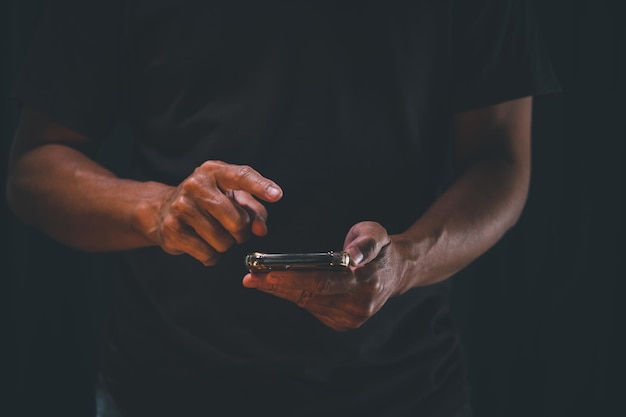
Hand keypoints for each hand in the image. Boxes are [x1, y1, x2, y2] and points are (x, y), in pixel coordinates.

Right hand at [136, 161, 282, 265]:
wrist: (162, 209)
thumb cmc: (207, 202)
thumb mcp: (233, 198)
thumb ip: (254, 211)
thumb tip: (261, 229)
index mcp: (215, 171)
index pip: (241, 176)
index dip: (260, 186)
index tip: (277, 195)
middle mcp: (196, 185)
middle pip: (236, 220)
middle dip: (241, 232)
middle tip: (234, 229)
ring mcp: (181, 206)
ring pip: (223, 241)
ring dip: (225, 244)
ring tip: (214, 233)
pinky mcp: (172, 229)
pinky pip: (208, 254)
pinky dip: (211, 256)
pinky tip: (202, 244)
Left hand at [243, 222, 407, 330]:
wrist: (396, 272)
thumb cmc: (381, 249)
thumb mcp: (377, 235)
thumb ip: (365, 245)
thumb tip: (351, 258)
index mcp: (366, 282)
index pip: (322, 283)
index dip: (292, 279)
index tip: (266, 274)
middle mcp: (358, 305)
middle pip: (309, 295)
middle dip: (276, 286)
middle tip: (250, 277)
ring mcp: (351, 318)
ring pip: (307, 302)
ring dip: (281, 291)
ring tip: (256, 278)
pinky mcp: (343, 323)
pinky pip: (312, 307)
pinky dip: (294, 295)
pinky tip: (276, 286)